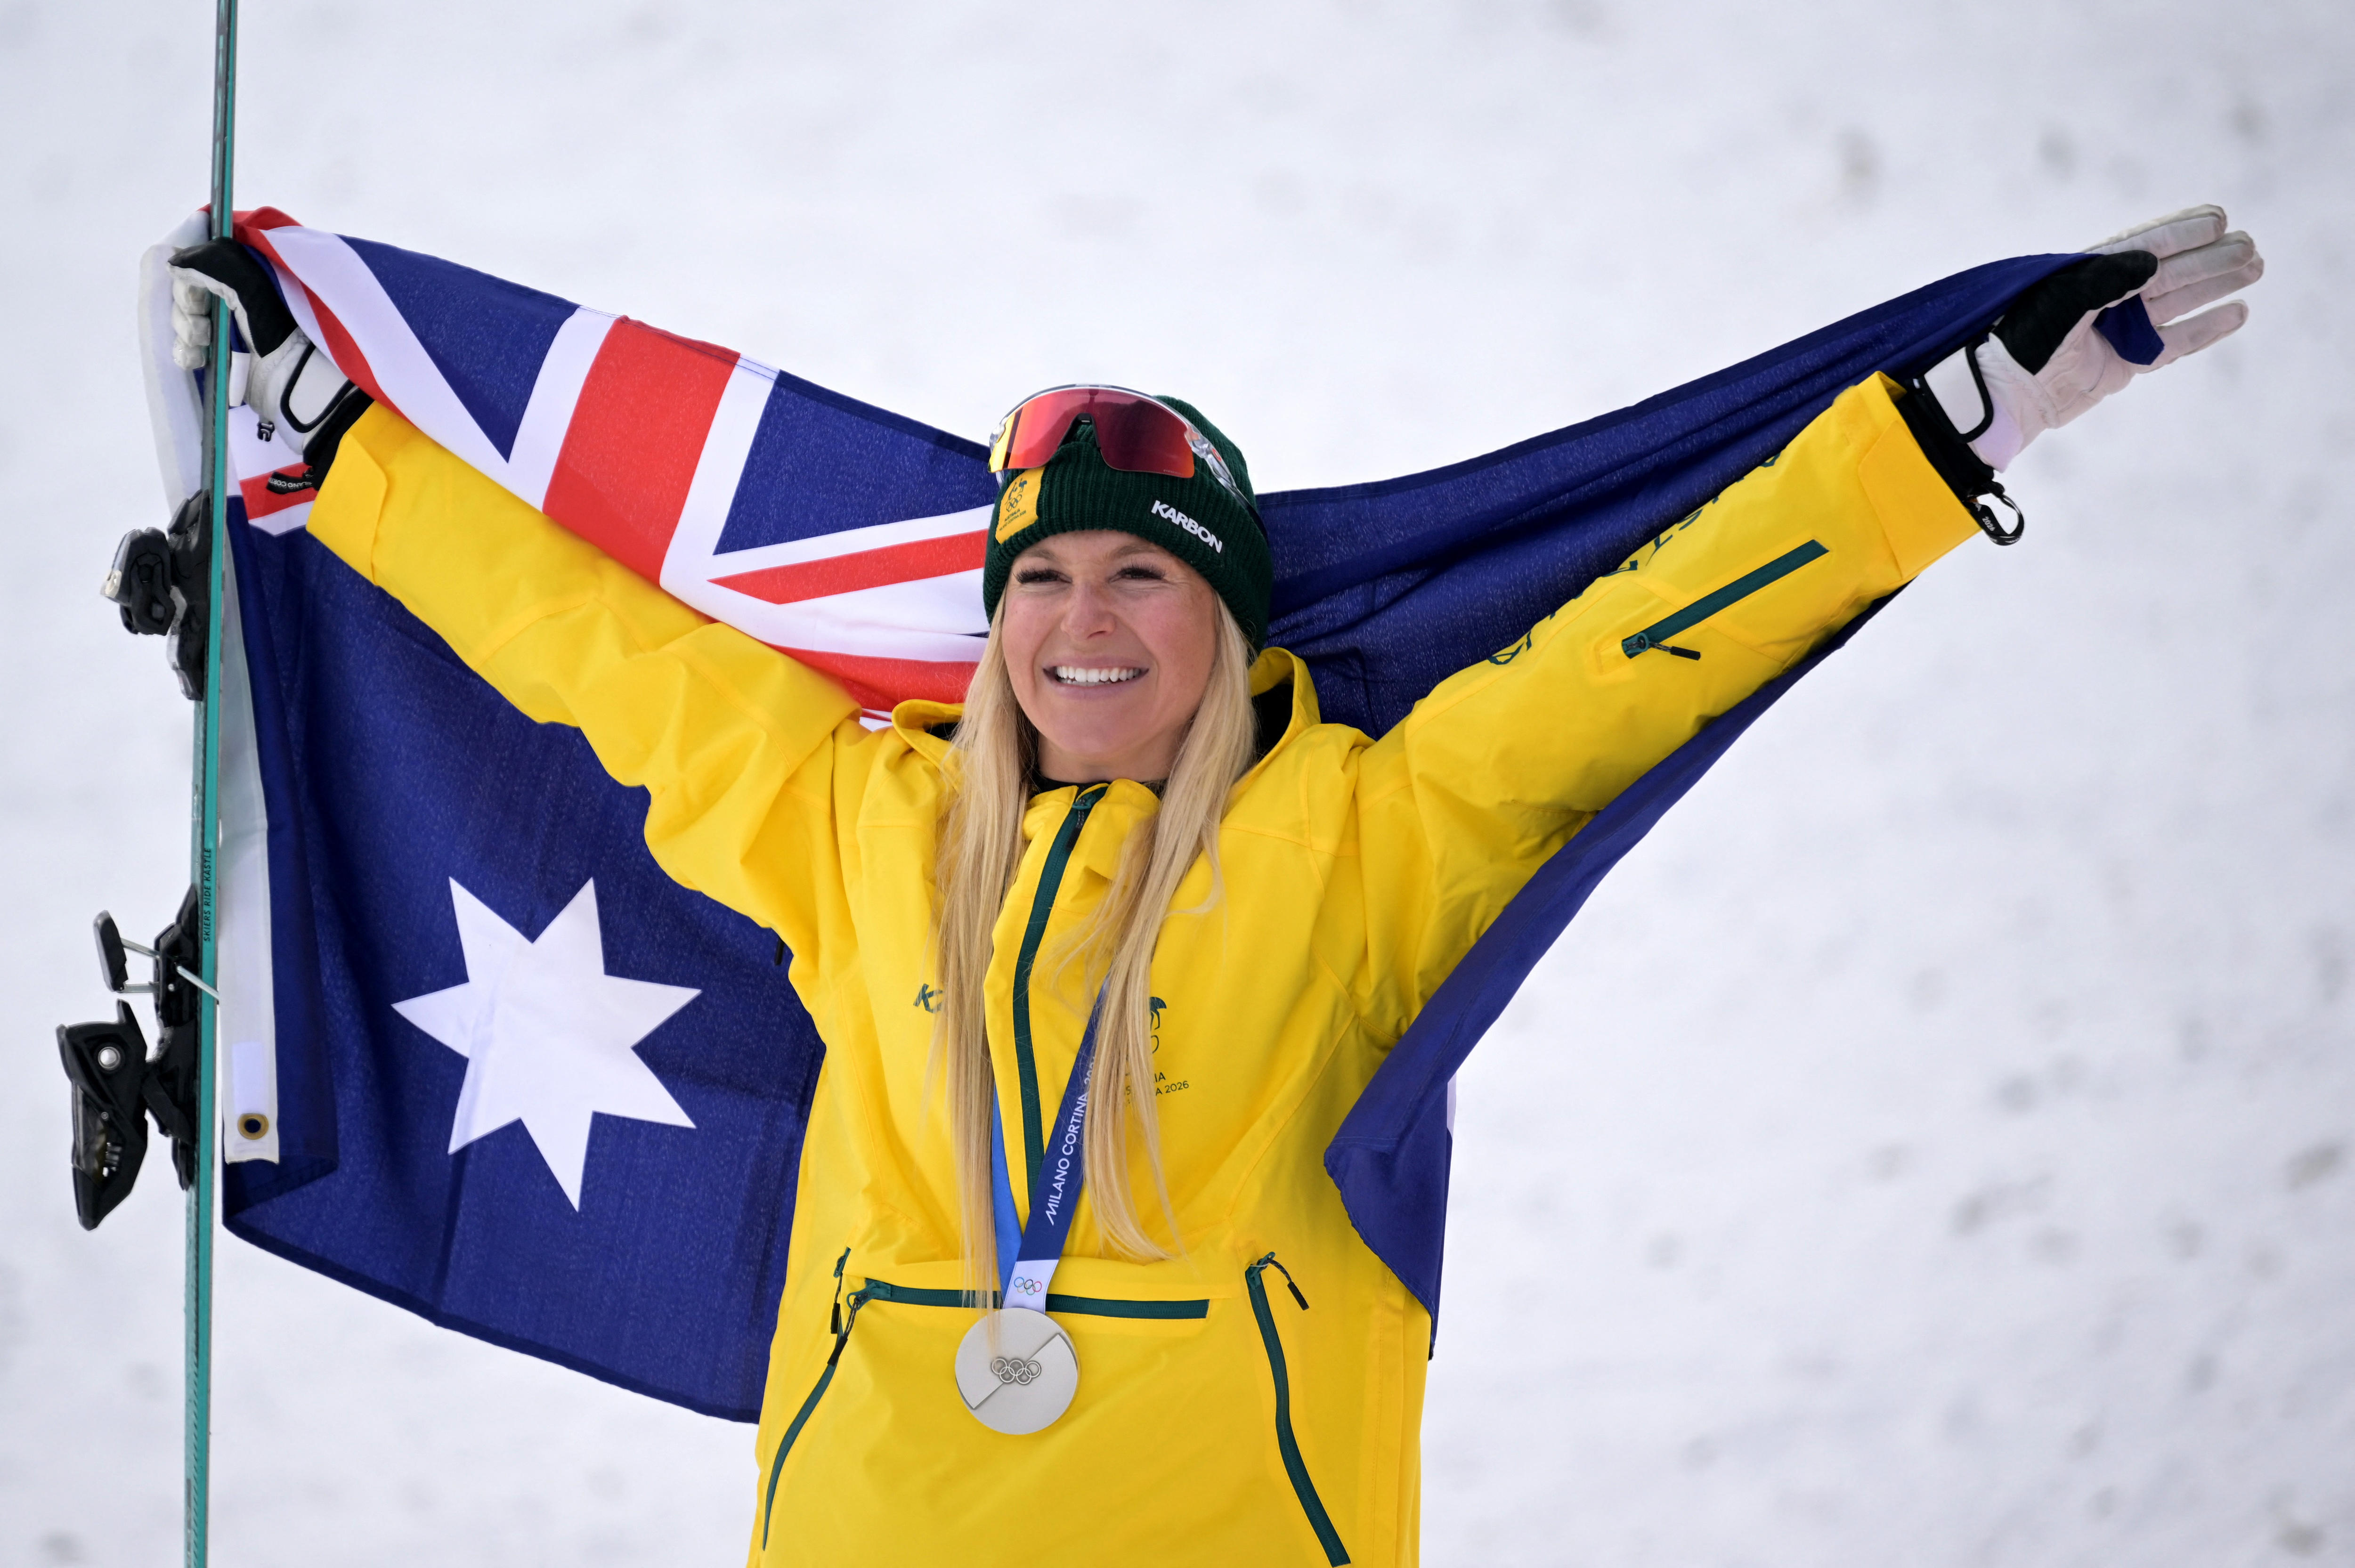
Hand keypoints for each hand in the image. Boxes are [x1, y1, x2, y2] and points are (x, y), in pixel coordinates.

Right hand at [169, 238, 360, 452]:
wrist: (296, 384)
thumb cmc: (280, 331)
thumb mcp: (251, 286)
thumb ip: (213, 262)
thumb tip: (174, 265)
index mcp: (245, 273)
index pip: (197, 260)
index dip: (187, 273)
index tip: (195, 290)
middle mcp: (234, 296)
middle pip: (185, 289)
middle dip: (187, 307)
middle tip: (204, 324)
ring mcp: (226, 327)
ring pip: (182, 318)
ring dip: (186, 331)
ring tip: (204, 343)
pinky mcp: (220, 356)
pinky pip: (185, 347)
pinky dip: (186, 352)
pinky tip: (199, 359)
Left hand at [1923, 204, 2262, 469]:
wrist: (2003, 396)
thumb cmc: (2021, 342)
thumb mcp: (2059, 302)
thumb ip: (2104, 279)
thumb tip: (2151, 259)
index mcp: (2087, 274)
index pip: (2143, 246)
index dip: (2181, 232)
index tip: (2218, 218)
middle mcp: (2107, 298)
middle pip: (2169, 272)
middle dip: (2210, 258)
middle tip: (2250, 245)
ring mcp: (2118, 332)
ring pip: (2177, 302)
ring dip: (2215, 286)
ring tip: (2254, 268)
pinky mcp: (2123, 365)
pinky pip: (2172, 344)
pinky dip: (2204, 329)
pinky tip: (2236, 313)